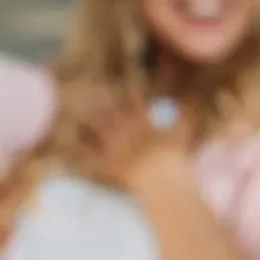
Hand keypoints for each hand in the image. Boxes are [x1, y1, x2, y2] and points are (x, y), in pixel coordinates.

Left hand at [76, 92, 196, 191]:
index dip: (125, 88)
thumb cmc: (175, 153)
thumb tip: (194, 93)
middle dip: (100, 99)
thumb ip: (187, 110)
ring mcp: (113, 145)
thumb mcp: (185, 127)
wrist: (161, 178)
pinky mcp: (105, 162)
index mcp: (142, 118)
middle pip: (109, 108)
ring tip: (78, 111)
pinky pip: (87, 154)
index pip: (132, 98)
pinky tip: (65, 143)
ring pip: (95, 126)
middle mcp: (124, 127)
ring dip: (87, 117)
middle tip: (91, 90)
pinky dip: (76, 149)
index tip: (118, 81)